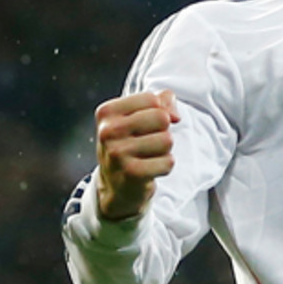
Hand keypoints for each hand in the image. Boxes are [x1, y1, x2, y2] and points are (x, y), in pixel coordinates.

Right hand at [95, 90, 179, 220]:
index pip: (152, 99)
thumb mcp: (141, 115)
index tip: (143, 126)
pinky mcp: (131, 173)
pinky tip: (149, 170)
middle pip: (162, 118)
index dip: (157, 111)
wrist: (116, 184)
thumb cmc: (132, 142)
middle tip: (146, 143)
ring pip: (167, 140)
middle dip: (162, 131)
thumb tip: (175, 116)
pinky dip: (164, 166)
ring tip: (146, 156)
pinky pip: (168, 162)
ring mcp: (117, 153)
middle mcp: (108, 132)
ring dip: (164, 150)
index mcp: (107, 112)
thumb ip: (163, 101)